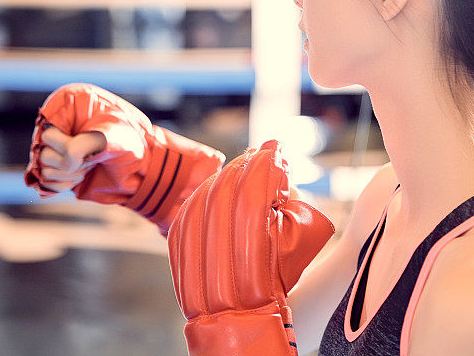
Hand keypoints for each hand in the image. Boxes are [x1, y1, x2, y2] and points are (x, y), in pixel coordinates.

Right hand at [24, 83, 225, 236]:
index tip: (91, 145)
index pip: (47, 131)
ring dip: (69, 175)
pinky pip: (43, 183)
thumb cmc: (131, 142)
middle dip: (71, 162)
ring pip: (42, 169)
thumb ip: (86, 144)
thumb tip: (66, 159)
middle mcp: (57, 121)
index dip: (67, 145)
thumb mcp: (112, 136)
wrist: (141, 167)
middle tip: (94, 158)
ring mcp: (54, 145)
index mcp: (66, 102)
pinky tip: (82, 177)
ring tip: (91, 165)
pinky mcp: (55, 167)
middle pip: (41, 152)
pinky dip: (62, 185)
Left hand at [167, 139, 334, 355]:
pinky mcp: (177, 257)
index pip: (254, 198)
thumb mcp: (296, 249)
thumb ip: (291, 212)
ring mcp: (192, 261)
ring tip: (242, 166)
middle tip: (261, 153)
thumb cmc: (277, 285)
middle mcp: (219, 267)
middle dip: (246, 166)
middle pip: (225, 196)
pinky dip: (201, 195)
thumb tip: (280, 173)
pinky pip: (185, 215)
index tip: (275, 148)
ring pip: (202, 202)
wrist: (244, 324)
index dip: (265, 167)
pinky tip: (217, 184)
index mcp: (255, 266)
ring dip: (224, 177)